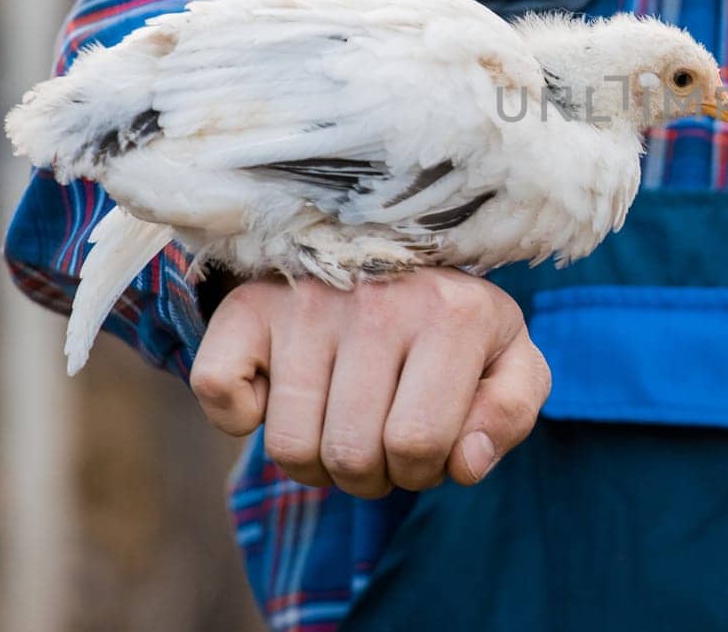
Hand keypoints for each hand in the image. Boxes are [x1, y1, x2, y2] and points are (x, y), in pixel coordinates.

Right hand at [189, 268, 548, 498]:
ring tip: (340, 421)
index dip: (421, 470)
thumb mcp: (508, 359)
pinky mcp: (249, 304)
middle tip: (380, 439)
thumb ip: (509, 412)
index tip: (426, 443)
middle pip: (350, 456)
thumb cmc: (454, 326)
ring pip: (289, 446)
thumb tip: (465, 464)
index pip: (418, 444)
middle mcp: (379, 300)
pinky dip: (241, 418)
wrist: (392, 251)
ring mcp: (309, 300)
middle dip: (370, 475)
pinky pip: (217, 391)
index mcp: (455, 314)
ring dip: (314, 462)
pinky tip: (281, 392)